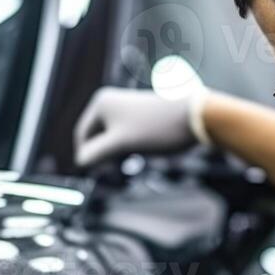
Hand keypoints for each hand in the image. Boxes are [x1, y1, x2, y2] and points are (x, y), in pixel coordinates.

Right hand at [73, 87, 207, 167]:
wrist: (194, 116)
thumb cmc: (157, 128)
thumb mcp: (121, 144)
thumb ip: (97, 153)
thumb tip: (80, 162)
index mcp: (101, 104)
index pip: (82, 135)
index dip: (87, 156)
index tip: (97, 173)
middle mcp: (111, 101)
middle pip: (96, 135)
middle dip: (102, 154)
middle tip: (113, 170)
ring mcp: (126, 107)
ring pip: (111, 136)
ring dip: (115, 152)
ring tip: (129, 160)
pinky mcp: (140, 114)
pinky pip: (124, 134)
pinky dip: (127, 146)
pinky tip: (139, 153)